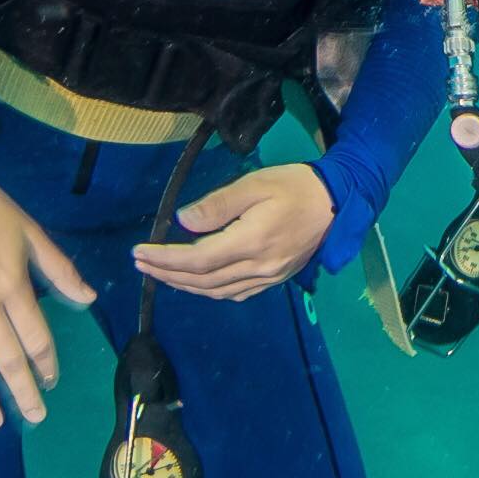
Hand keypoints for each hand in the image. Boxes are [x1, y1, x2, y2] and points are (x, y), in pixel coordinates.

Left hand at [133, 163, 335, 301]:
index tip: (139, 252)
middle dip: (167, 274)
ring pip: (216, 291)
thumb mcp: (256, 184)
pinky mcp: (275, 279)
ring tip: (161, 273)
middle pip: (202, 280)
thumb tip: (183, 222)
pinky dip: (209, 291)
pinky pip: (235, 293)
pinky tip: (197, 282)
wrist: (339, 201)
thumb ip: (218, 204)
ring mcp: (268, 277)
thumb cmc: (296, 185)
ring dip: (184, 285)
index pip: (197, 259)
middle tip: (141, 265)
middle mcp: (258, 267)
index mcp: (251, 241)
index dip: (165, 259)